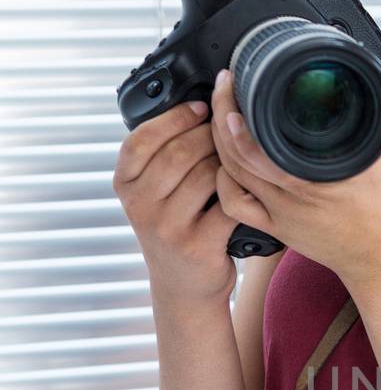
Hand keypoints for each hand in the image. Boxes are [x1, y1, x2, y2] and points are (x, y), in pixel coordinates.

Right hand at [113, 98, 239, 304]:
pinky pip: (226, 203)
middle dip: (209, 135)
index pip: (140, 140)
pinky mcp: (198, 245)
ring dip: (227, 160)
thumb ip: (159, 156)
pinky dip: (240, 189)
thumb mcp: (150, 192)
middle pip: (178, 153)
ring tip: (237, 156)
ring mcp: (167, 228)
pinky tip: (246, 184)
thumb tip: (196, 102)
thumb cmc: (175, 227)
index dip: (174, 117)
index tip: (201, 107)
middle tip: (228, 130)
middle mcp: (140, 206)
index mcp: (124, 184)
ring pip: (204, 175)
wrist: (183, 286)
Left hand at [208, 69, 380, 280]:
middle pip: (236, 151)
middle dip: (221, 114)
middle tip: (223, 88)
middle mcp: (294, 194)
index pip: (261, 139)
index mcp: (319, 174)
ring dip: (218, 143)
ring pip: (230, 174)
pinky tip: (224, 163)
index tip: (235, 82)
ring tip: (222, 115)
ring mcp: (281, 214)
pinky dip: (222, 181)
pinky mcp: (276, 229)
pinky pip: (234, 205)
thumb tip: (374, 80)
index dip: (237, 109)